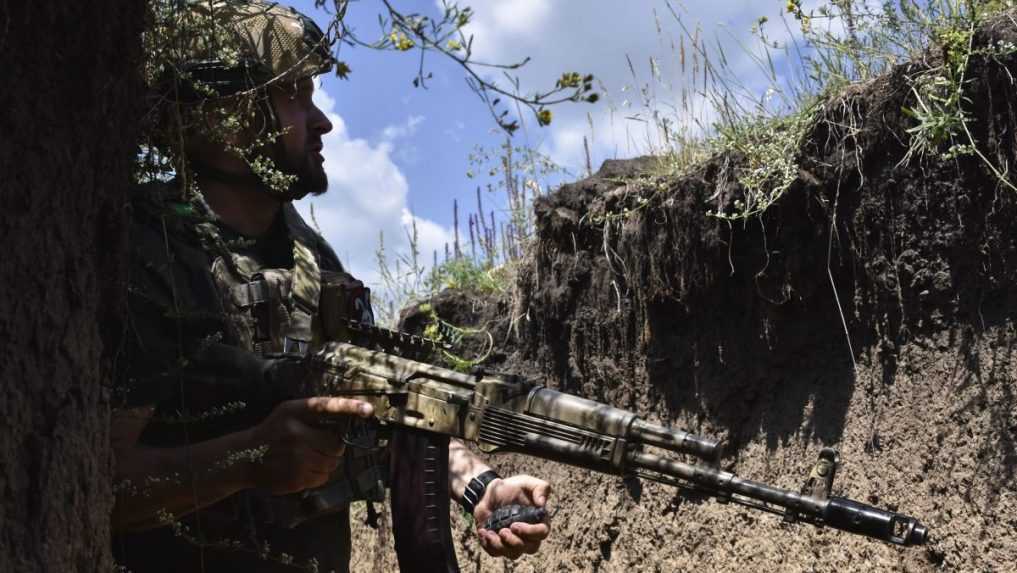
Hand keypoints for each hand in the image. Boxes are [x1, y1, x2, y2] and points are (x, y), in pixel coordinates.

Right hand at [244, 397, 372, 494]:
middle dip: (333, 447)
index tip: (369, 410)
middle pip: (336, 444)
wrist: (244, 457)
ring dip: (326, 462)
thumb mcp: (288, 413)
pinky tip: (302, 469)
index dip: (350, 407)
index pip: (328, 406)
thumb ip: (313, 414)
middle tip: (318, 446)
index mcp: (295, 412)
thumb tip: (346, 421)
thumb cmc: (272, 431)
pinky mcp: (296, 477)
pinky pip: (323, 478)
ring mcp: (296, 458)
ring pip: (332, 463)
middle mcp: (296, 433)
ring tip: (307, 458)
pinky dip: (318, 475)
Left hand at [473, 475, 551, 559]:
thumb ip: (540, 488)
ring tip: (489, 532)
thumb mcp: (526, 482)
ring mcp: (514, 542)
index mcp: (538, 520)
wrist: (487, 492)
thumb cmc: (510, 487)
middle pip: (530, 548)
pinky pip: (496, 553)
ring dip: (501, 545)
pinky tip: (483, 531)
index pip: (542, 533)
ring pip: (513, 554)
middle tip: (503, 530)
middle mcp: (529, 534)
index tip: (515, 525)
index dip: (530, 532)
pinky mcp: (499, 545)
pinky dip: (489, 545)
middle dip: (515, 542)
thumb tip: (542, 503)